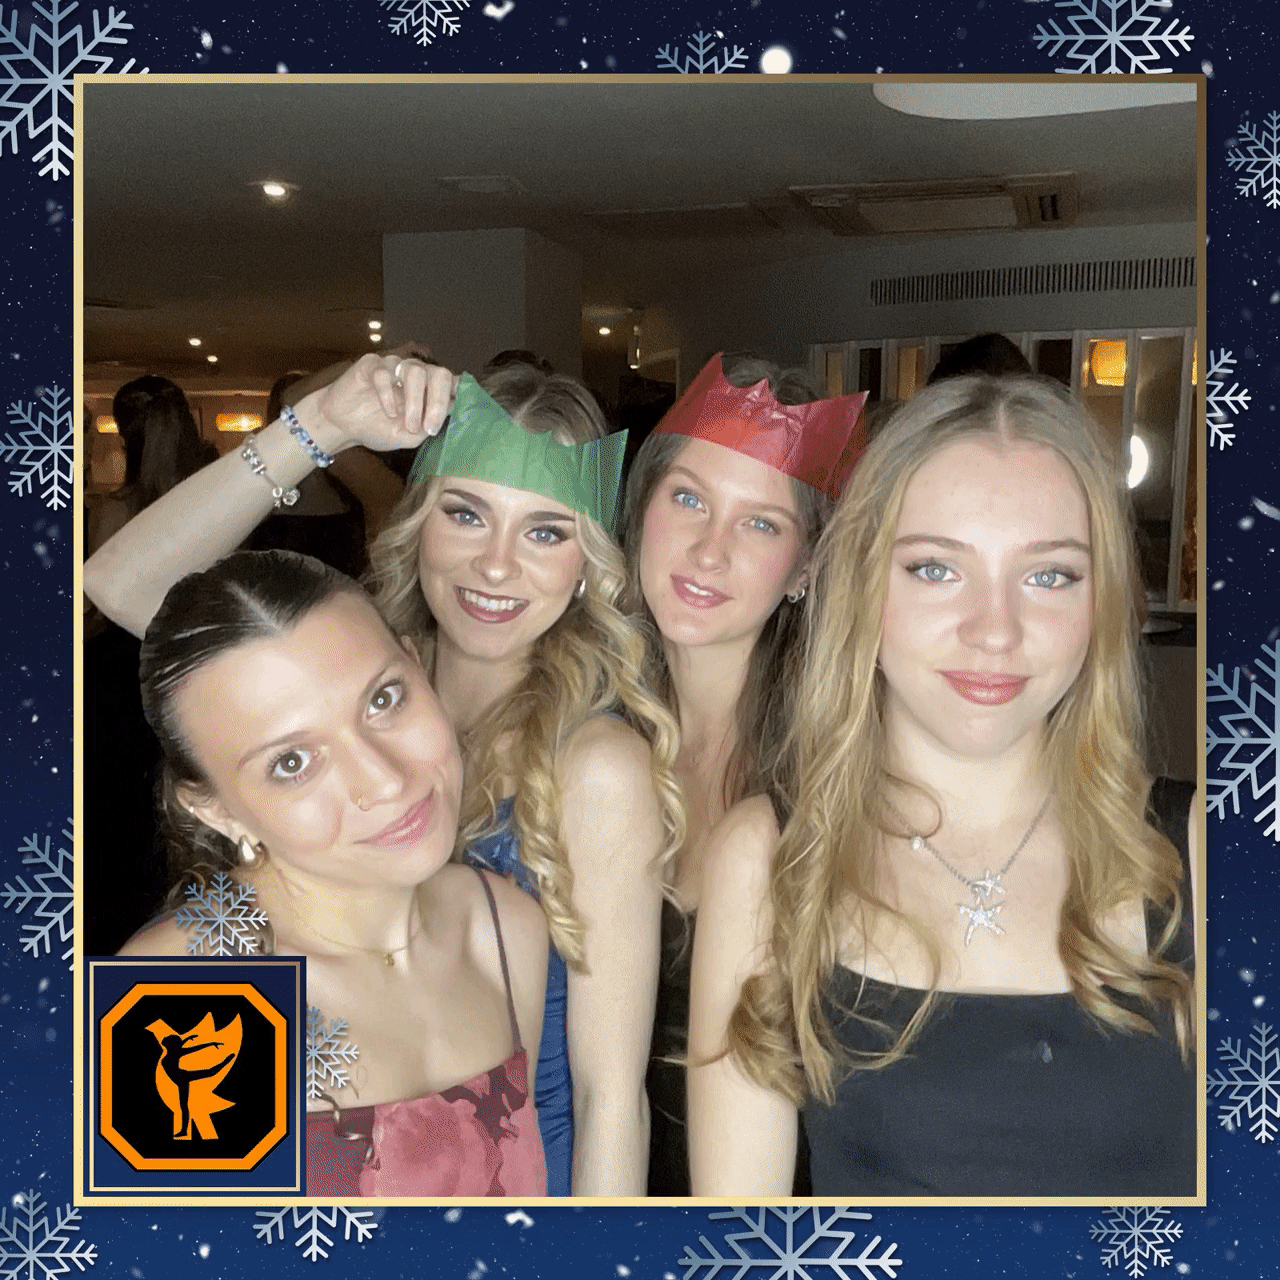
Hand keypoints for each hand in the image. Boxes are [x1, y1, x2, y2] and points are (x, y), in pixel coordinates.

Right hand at [295, 353, 458, 453]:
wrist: (343, 425)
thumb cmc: (379, 428)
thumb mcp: (411, 436)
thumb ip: (430, 425)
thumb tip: (452, 414)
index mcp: (429, 389)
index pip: (453, 384)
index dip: (456, 399)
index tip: (450, 420)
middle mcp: (416, 374)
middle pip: (439, 373)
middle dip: (437, 402)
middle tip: (428, 427)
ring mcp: (395, 366)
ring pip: (415, 371)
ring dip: (414, 401)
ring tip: (405, 424)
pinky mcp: (373, 364)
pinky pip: (386, 373)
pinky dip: (389, 394)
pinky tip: (387, 411)